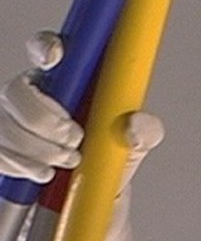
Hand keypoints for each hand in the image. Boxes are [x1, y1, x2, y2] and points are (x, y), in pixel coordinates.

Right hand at [0, 30, 163, 189]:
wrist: (99, 194)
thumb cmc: (113, 157)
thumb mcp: (141, 142)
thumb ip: (147, 129)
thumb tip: (132, 125)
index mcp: (71, 80)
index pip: (47, 48)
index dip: (45, 47)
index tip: (55, 57)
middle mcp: (38, 94)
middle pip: (16, 90)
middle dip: (43, 118)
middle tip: (75, 137)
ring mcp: (15, 121)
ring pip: (7, 125)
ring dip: (39, 149)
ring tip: (70, 160)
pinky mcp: (6, 150)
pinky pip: (0, 154)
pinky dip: (25, 167)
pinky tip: (47, 173)